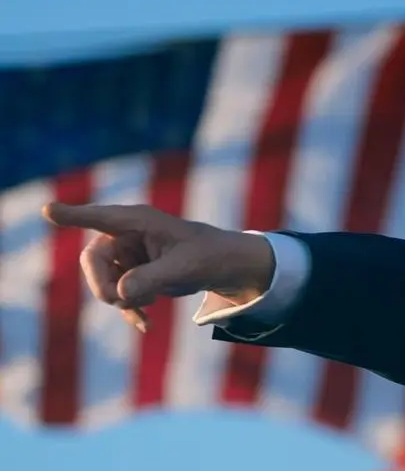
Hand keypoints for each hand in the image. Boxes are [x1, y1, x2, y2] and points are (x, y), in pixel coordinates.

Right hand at [41, 202, 275, 331]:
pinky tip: (145, 325)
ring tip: (149, 305)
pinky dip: (128, 308)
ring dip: (121, 298)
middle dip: (103, 285)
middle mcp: (128, 233)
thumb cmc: (208, 256)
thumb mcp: (184, 269)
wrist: (225, 267)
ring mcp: (128, 253)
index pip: (100, 217)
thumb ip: (151, 279)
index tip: (48, 211)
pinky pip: (116, 292)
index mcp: (140, 221)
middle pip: (93, 260)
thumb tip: (119, 294)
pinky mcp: (133, 272)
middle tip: (120, 302)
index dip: (73, 216)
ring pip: (104, 280)